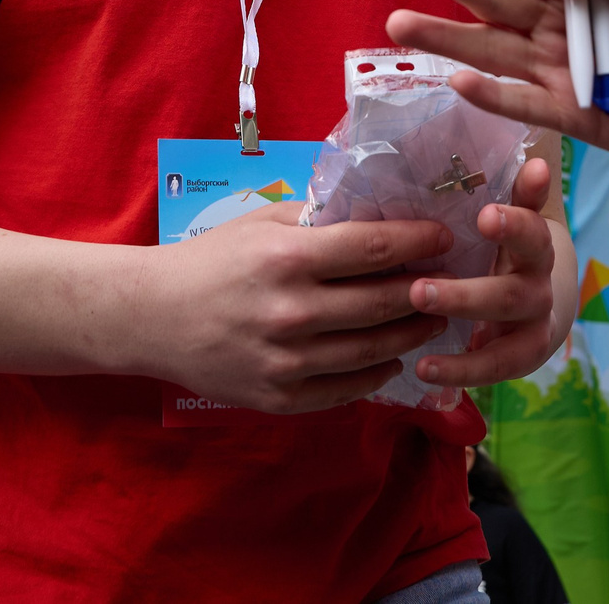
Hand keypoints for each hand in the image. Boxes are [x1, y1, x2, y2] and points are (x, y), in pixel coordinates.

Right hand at [132, 205, 456, 413]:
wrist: (152, 317)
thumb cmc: (211, 261)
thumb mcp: (260, 223)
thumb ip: (317, 220)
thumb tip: (378, 211)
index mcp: (287, 258)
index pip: (372, 249)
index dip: (418, 242)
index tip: (446, 236)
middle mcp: (291, 311)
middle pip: (382, 304)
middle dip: (427, 291)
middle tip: (455, 282)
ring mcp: (286, 360)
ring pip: (373, 351)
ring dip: (412, 334)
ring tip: (435, 319)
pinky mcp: (279, 397)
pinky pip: (346, 389)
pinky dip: (377, 373)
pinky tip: (392, 356)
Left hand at [406, 155, 561, 387]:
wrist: (539, 300)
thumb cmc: (503, 249)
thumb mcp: (503, 218)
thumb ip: (502, 191)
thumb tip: (515, 151)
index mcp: (533, 240)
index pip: (532, 227)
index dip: (515, 221)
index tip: (486, 214)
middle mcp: (539, 279)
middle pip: (513, 286)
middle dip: (467, 288)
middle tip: (419, 285)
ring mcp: (536, 318)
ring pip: (506, 319)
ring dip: (461, 315)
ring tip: (417, 312)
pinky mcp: (526, 354)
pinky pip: (498, 366)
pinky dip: (462, 370)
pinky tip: (425, 369)